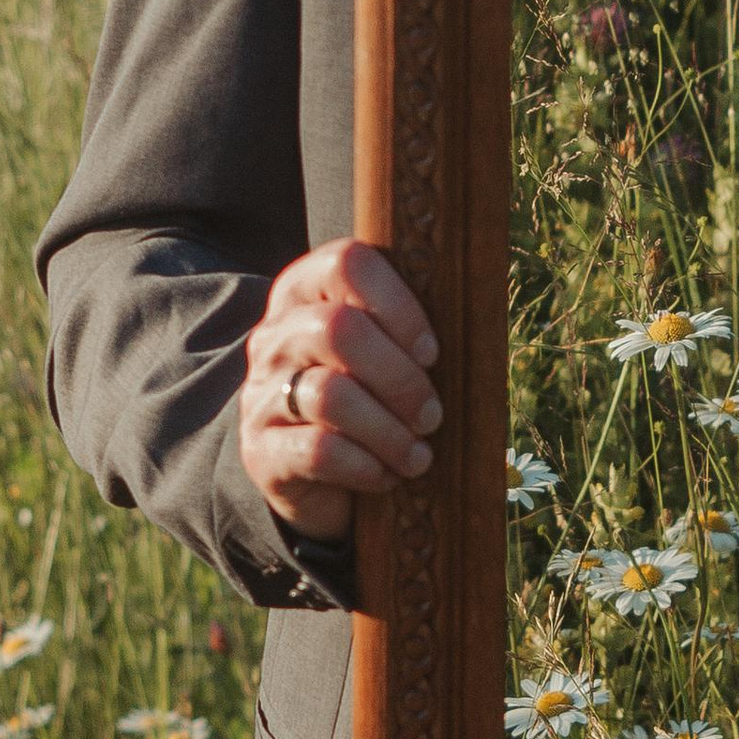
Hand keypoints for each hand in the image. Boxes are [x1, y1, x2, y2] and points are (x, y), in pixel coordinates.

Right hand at [240, 239, 440, 541]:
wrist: (305, 469)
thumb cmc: (365, 396)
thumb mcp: (381, 352)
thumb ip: (407, 329)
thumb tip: (477, 322)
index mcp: (306, 292)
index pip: (346, 263)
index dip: (398, 305)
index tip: (431, 352)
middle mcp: (275, 336)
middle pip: (337, 329)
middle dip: (400, 377)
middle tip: (431, 415)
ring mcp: (261, 393)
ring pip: (330, 395)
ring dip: (389, 431)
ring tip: (418, 456)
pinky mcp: (261, 451)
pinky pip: (318, 451)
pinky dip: (365, 466)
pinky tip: (385, 475)